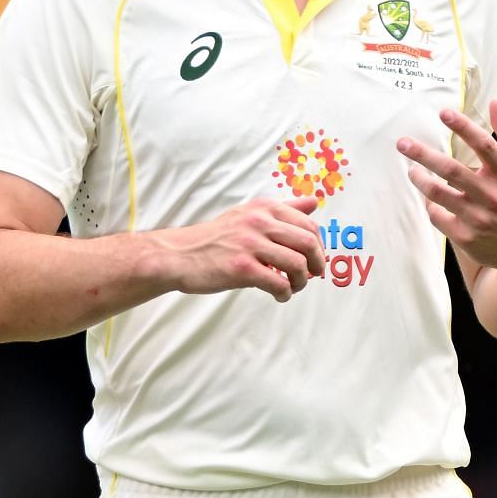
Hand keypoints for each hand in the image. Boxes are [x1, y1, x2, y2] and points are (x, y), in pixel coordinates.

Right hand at [154, 196, 326, 301]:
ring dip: (302, 281)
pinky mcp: (242, 268)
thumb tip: (314, 201)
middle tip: (311, 275)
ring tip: (292, 287)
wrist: (178, 255)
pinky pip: (278, 283)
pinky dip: (285, 293)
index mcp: (264, 208)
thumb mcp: (248, 214)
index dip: (319, 246)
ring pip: (297, 265)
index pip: (309, 224)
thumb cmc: (215, 238)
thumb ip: (283, 208)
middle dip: (316, 264)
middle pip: (308, 243)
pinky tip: (279, 296)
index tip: (313, 259)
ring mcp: (250, 245)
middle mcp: (259, 222)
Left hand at [397, 102, 496, 287]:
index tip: (444, 112)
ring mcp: (478, 217)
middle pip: (452, 170)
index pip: (486, 146)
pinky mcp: (465, 236)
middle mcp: (493, 195)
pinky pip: (437, 215)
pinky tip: (431, 199)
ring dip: (419, 179)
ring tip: (411, 170)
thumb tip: (495, 104)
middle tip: (402, 143)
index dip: (464, 127)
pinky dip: (430, 205)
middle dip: (424, 154)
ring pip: (438, 194)